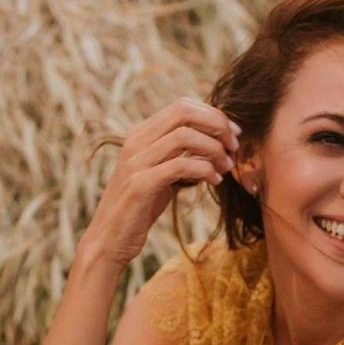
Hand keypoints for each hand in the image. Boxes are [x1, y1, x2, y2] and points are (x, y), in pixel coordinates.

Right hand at [79, 98, 239, 268]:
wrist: (109, 239)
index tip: (234, 134)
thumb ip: (183, 156)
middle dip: (217, 125)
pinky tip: (214, 181)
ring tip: (226, 167)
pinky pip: (180, 165)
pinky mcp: (140, 185)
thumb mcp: (163, 174)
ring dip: (214, 149)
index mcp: (142, 134)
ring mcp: (136, 162)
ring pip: (185, 136)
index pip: (183, 105)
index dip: (214, 115)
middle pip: (184, 112)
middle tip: (234, 146)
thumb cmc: (141, 206)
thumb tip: (218, 144)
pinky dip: (204, 170)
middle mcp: (136, 141)